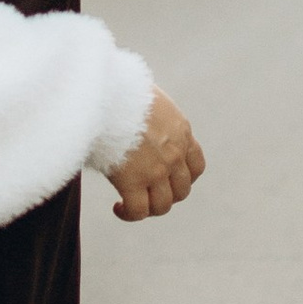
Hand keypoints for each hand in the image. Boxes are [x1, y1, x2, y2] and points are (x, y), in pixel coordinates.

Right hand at [105, 85, 203, 221]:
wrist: (106, 93)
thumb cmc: (118, 89)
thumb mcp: (147, 99)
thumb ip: (150, 119)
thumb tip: (135, 126)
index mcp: (181, 131)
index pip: (196, 166)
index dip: (183, 178)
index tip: (167, 179)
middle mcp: (174, 154)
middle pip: (182, 190)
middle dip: (166, 195)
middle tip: (145, 193)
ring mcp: (156, 170)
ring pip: (163, 205)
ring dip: (149, 208)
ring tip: (130, 204)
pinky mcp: (133, 181)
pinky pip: (138, 211)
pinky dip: (130, 214)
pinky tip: (118, 208)